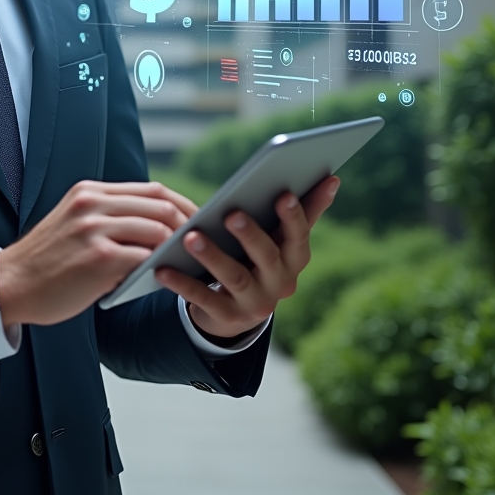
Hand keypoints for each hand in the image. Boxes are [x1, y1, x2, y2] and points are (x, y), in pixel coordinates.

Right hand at [0, 180, 197, 327]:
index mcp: (90, 192)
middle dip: (188, 224)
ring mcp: (95, 229)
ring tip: (187, 263)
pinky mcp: (98, 258)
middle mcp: (93, 203)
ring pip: (157, 228)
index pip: (151, 189)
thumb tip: (160, 227)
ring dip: (177, 247)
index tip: (197, 221)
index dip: (181, 204)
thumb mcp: (76, 223)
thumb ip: (110, 218)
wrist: (10, 284)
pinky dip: (160, 267)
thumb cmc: (47, 262)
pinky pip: (144, 258)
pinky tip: (166, 278)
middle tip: (203, 244)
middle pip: (160, 204)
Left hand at [154, 176, 339, 340]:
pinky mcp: (225, 317)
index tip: (284, 194)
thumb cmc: (261, 257)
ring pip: (234, 277)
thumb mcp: (282, 238)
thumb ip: (304, 211)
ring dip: (213, 256)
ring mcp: (253, 303)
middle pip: (266, 257)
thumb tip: (331, 177)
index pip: (298, 237)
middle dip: (250, 234)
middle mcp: (279, 284)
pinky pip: (202, 298)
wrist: (239, 309)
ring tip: (191, 237)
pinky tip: (163, 268)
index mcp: (294, 259)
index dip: (293, 217)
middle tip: (232, 213)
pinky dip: (182, 284)